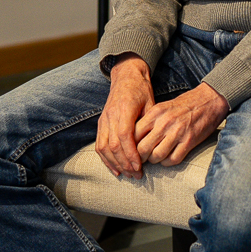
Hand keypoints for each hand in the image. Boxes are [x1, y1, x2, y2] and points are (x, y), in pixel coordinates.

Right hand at [96, 57, 155, 176]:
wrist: (126, 76)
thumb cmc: (141, 90)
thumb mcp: (150, 103)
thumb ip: (149, 123)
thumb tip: (151, 146)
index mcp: (124, 109)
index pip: (124, 136)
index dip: (131, 153)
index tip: (139, 166)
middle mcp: (111, 115)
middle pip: (113, 145)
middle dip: (124, 163)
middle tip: (136, 175)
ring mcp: (104, 120)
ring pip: (103, 147)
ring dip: (115, 164)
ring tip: (127, 174)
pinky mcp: (101, 123)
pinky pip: (99, 144)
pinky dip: (106, 159)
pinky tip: (115, 169)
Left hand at [134, 83, 229, 166]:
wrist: (208, 101)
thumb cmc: (183, 105)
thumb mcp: (162, 107)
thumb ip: (148, 121)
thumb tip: (133, 139)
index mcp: (155, 113)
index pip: (134, 134)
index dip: (130, 145)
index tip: (131, 150)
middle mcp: (164, 123)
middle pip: (142, 148)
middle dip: (140, 157)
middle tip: (141, 159)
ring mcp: (177, 133)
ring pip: (156, 156)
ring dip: (154, 160)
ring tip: (154, 158)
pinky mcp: (189, 141)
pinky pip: (172, 159)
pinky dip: (167, 162)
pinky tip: (167, 158)